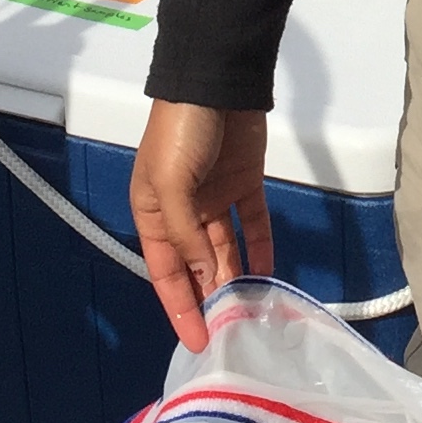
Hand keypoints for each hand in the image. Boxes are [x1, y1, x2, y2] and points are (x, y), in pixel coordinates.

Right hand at [129, 101, 273, 351]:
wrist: (216, 81)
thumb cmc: (181, 133)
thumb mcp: (171, 185)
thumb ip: (186, 235)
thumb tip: (205, 277)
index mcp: (152, 213)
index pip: (166, 272)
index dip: (180, 307)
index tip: (197, 341)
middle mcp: (182, 211)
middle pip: (197, 266)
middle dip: (211, 298)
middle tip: (232, 333)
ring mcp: (215, 198)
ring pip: (226, 249)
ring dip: (237, 276)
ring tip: (253, 311)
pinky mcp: (245, 183)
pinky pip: (254, 224)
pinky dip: (261, 247)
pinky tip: (269, 273)